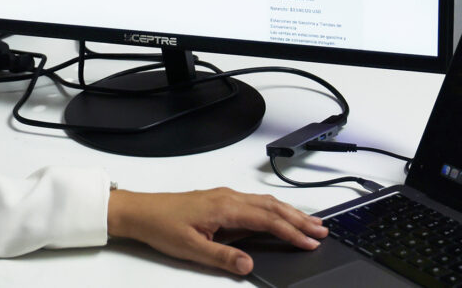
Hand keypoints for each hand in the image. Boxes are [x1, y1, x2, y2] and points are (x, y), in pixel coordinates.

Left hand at [106, 187, 327, 274]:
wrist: (140, 211)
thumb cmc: (162, 226)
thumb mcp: (191, 249)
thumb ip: (222, 257)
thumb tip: (249, 264)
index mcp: (224, 207)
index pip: (267, 219)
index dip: (291, 231)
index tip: (311, 242)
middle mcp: (227, 197)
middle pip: (271, 206)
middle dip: (299, 218)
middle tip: (322, 230)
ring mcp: (224, 197)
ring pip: (264, 202)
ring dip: (288, 212)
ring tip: (309, 223)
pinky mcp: (218, 200)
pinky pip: (253, 202)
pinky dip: (272, 209)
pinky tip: (278, 216)